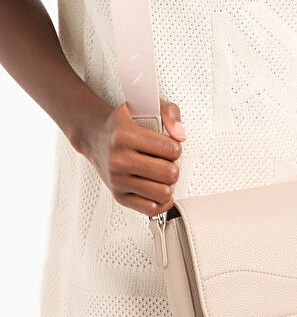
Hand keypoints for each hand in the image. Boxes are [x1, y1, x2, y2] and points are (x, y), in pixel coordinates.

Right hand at [78, 98, 185, 215]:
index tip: (169, 145)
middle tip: (166, 160)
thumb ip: (170, 113)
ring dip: (168, 183)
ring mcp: (118, 180)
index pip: (171, 149)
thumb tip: (180, 135)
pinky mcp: (119, 196)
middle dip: (174, 166)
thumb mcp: (148, 107)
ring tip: (161, 173)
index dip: (176, 147)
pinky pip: (151, 209)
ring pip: (163, 193)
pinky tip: (158, 187)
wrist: (95, 136)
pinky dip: (160, 201)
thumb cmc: (124, 123)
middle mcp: (118, 160)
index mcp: (125, 136)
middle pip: (169, 173)